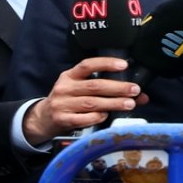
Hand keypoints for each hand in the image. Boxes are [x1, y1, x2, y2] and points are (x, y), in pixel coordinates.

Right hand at [22, 57, 147, 144]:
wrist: (43, 119)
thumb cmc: (68, 101)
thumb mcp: (81, 90)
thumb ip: (106, 90)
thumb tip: (140, 95)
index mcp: (69, 76)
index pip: (87, 65)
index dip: (106, 63)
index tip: (124, 65)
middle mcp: (65, 88)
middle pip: (94, 85)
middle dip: (117, 87)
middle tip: (134, 90)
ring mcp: (62, 104)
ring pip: (91, 103)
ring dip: (112, 103)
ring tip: (129, 104)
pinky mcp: (62, 119)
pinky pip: (83, 118)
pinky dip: (97, 117)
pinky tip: (107, 116)